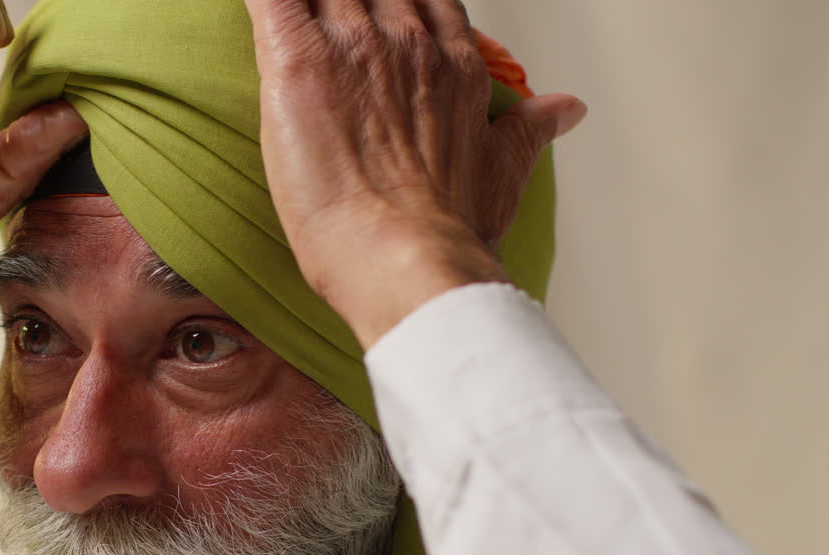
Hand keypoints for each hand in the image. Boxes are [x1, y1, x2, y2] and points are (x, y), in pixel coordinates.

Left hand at [242, 0, 585, 346]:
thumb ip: (530, 128)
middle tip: (338, 25)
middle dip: (354, 2)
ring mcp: (353, 45)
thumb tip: (568, 108)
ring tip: (301, 21)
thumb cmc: (449, 230)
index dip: (402, 4)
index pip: (425, 0)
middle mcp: (404, 41)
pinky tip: (259, 5)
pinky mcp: (297, 61)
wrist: (404, 255)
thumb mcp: (504, 172)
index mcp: (450, 63)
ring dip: (312, 3)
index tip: (387, 16)